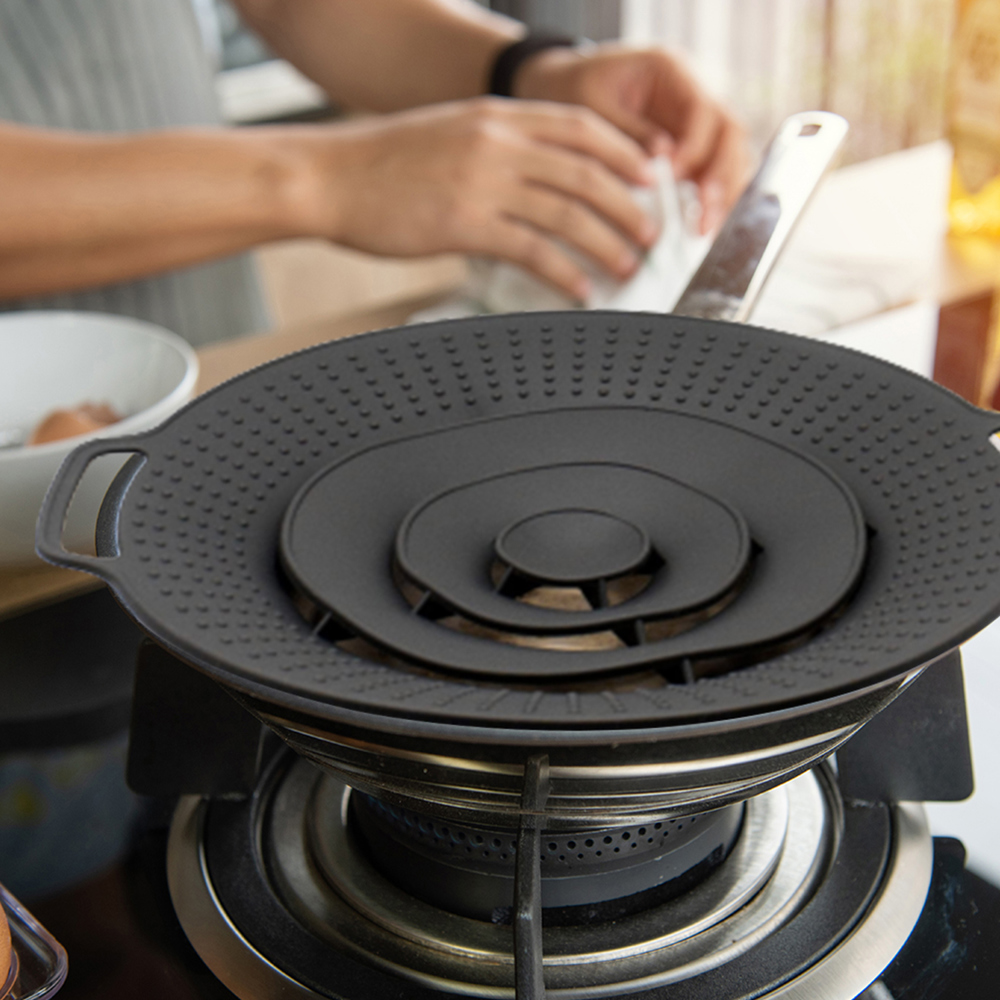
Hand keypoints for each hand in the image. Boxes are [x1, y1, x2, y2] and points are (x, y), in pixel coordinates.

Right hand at [290, 98, 659, 298]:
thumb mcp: (448, 133)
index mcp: (497, 116)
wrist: (329, 177)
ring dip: (606, 242)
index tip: (649, 175)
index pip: (580, 127)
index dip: (624, 152)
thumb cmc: (382, 162)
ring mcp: (483, 183)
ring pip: (568, 212)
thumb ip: (494, 147)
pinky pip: (532, 250)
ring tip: (627, 266)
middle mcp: (498, 143)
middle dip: (627, 205)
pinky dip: (564, 273)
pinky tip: (580, 290)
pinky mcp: (465, 224)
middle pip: (586, 172)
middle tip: (650, 233)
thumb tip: (532, 176)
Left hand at [514, 44, 749, 233]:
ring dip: (723, 195)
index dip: (695, 147)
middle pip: (730, 134)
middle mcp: (691, 95)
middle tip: (704, 218)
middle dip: (722, 178)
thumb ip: (627, 133)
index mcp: (671, 70)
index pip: (703, 111)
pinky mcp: (687, 149)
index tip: (674, 177)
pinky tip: (698, 228)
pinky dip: (709, 201)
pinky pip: (710, 174)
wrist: (561, 87)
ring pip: (730, 156)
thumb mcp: (590, 106)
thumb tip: (664, 162)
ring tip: (705, 230)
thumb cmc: (573, 91)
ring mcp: (693, 123)